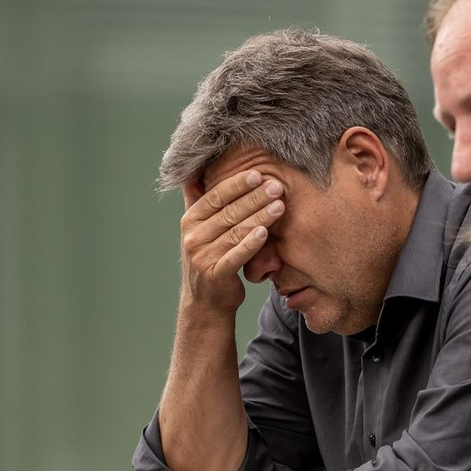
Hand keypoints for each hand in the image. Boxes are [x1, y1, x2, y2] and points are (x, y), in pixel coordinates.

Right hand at [179, 169, 285, 314]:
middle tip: (276, 186)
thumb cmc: (211, 258)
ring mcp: (202, 256)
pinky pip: (236, 255)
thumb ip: (197, 200)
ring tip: (279, 205)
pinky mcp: (215, 274)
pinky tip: (264, 232)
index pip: (215, 196)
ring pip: (235, 231)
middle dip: (254, 197)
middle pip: (228, 212)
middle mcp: (193, 236)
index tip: (258, 173)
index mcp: (190, 220)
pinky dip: (250, 243)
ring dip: (259, 217)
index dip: (237, 184)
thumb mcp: (200, 228)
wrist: (206, 301)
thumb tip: (193, 170)